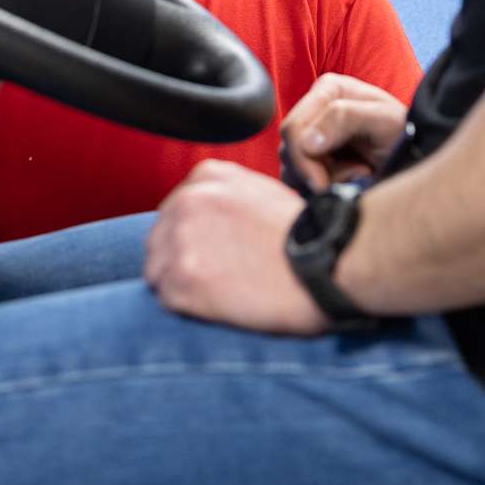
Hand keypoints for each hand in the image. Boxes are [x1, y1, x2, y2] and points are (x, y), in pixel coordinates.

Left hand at [144, 160, 327, 335]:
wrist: (327, 264)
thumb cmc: (307, 236)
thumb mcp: (263, 193)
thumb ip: (226, 198)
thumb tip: (209, 223)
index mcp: (207, 177)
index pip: (175, 211)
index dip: (192, 238)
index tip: (212, 253)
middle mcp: (187, 202)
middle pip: (161, 239)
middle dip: (181, 260)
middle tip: (216, 278)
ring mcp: (181, 239)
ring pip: (156, 269)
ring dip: (180, 285)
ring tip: (217, 294)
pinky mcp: (182, 279)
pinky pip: (165, 297)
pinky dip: (185, 307)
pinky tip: (215, 306)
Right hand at [279, 74, 408, 192]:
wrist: (417, 151)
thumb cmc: (406, 131)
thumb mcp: (383, 120)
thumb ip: (345, 119)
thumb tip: (306, 141)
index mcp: (328, 90)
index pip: (293, 128)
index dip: (302, 159)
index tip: (321, 184)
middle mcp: (315, 109)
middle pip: (289, 150)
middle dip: (316, 171)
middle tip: (356, 174)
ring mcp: (313, 134)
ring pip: (292, 168)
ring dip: (324, 179)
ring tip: (360, 172)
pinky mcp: (315, 158)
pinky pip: (302, 180)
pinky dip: (325, 185)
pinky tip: (352, 177)